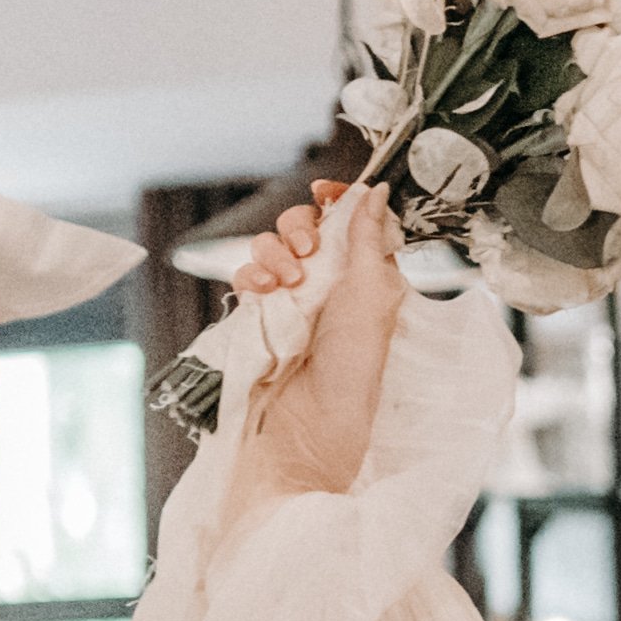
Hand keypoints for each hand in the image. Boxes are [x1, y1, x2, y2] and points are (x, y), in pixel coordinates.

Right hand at [225, 177, 400, 492]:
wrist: (309, 429)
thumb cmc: (352, 371)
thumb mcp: (372, 297)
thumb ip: (368, 239)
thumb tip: (375, 190)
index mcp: (365, 277)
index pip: (348, 221)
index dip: (336, 199)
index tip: (326, 191)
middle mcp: (328, 285)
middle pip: (302, 226)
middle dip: (299, 227)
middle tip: (306, 251)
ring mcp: (290, 302)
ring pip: (269, 247)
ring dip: (274, 255)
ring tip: (286, 285)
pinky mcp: (259, 318)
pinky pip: (245, 277)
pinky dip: (251, 278)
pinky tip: (263, 296)